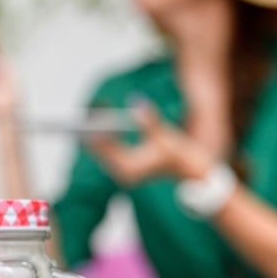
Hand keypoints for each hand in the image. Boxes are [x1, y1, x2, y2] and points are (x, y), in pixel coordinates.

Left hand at [88, 103, 213, 185]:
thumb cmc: (182, 156)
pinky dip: (106, 140)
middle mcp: (122, 173)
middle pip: (100, 149)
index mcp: (129, 168)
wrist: (192, 176)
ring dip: (97, 134)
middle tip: (84, 111)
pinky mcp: (127, 170)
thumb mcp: (166, 136)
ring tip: (89, 114)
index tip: (88, 113)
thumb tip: (135, 102)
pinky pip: (110, 153)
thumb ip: (149, 120)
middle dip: (93, 130)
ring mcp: (124, 173)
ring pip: (103, 151)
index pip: (104, 146)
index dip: (95, 128)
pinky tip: (101, 126)